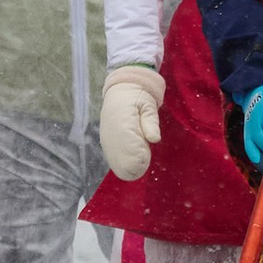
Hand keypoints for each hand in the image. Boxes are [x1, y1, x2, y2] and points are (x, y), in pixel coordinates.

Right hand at [98, 62, 163, 183]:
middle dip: (139, 164)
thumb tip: (154, 139)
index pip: (131, 156)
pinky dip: (127, 163)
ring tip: (139, 146)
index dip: (142, 157)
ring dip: (133, 165)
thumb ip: (151, 122)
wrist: (120, 92)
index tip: (147, 144)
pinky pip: (117, 165)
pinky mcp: (107, 148)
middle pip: (125, 169)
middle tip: (144, 147)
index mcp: (121, 127)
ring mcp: (107, 145)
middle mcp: (111, 140)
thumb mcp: (148, 106)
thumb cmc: (138, 99)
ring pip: (121, 170)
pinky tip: (132, 150)